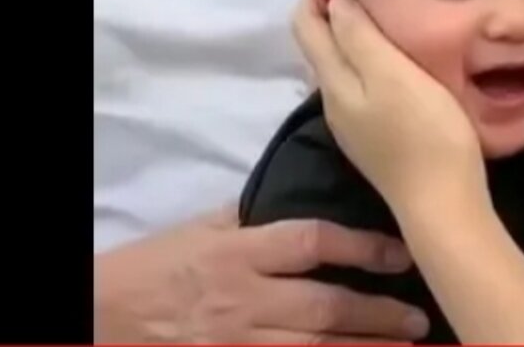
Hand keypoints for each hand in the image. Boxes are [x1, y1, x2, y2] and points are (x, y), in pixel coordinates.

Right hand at [93, 207, 429, 342]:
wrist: (103, 316)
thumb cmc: (156, 268)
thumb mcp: (201, 230)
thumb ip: (252, 217)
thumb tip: (298, 192)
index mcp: (239, 254)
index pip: (310, 243)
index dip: (360, 247)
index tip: (398, 252)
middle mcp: (244, 300)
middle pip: (324, 307)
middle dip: (377, 313)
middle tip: (420, 316)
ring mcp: (239, 342)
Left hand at [291, 0, 486, 214]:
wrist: (444, 206)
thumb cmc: (425, 134)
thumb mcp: (393, 75)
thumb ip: (359, 37)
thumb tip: (331, 0)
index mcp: (335, 82)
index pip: (306, 28)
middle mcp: (334, 103)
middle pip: (320, 49)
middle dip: (329, 14)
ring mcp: (354, 126)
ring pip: (340, 70)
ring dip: (349, 39)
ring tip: (377, 16)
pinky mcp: (377, 141)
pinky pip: (360, 90)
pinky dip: (366, 65)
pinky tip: (392, 64)